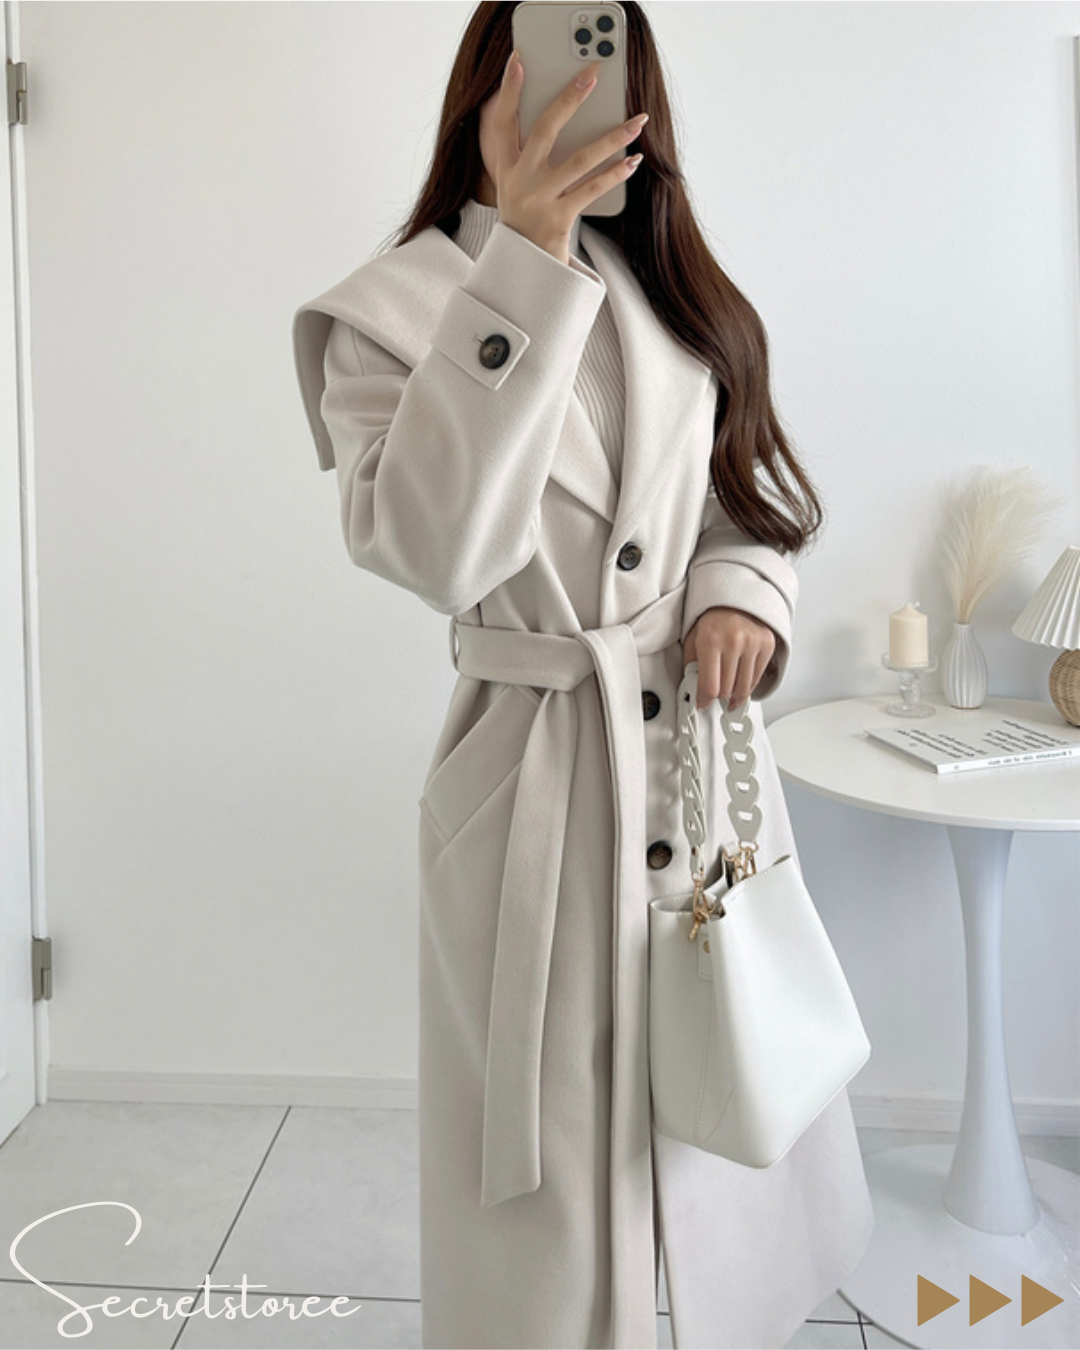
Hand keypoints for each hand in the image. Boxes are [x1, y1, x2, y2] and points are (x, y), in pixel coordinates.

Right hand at [492, 50, 647, 262]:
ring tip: (637, 120)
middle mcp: (519, 181)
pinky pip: (592, 189)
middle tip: (593, 74)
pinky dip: (615, 174)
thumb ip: (529, 151)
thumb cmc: (527, 217)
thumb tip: (565, 111)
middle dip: (569, 99)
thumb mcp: (517, 184)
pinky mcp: (559, 219)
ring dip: (611, 137)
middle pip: (544, 131)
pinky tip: (633, 160)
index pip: (502, 123)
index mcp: (506, 168)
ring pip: (578, 160)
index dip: (508, 92)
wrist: (525, 266)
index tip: (519, 60)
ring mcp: (539, 201)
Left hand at [682, 607, 776, 711]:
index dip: (704, 700)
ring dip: (734, 695)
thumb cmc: (712, 621)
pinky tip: (740, 684)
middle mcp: (733, 641)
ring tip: (728, 694)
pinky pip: (757, 678)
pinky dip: (747, 686)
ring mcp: (752, 643)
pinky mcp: (767, 645)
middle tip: (714, 694)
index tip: (702, 704)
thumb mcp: (693, 640)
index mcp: (710, 641)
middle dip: (718, 695)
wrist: (734, 601)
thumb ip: (691, 666)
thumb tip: (693, 693)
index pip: (710, 686)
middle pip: (726, 689)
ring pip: (743, 687)